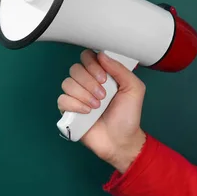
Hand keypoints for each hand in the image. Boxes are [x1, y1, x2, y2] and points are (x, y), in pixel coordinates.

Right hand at [58, 50, 146, 172]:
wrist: (121, 140)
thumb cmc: (128, 116)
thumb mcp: (134, 89)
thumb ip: (120, 70)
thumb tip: (102, 55)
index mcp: (101, 75)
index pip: (87, 57)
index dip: (92, 65)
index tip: (104, 78)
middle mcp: (86, 83)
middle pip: (75, 69)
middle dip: (89, 82)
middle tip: (103, 96)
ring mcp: (76, 96)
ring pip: (67, 83)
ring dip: (83, 95)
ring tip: (97, 107)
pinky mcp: (68, 110)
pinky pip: (62, 100)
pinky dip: (75, 105)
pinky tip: (87, 113)